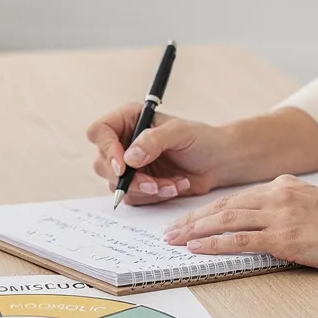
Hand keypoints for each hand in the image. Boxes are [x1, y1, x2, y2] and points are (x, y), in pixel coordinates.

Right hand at [83, 104, 232, 204]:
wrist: (217, 162)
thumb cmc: (201, 139)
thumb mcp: (180, 132)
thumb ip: (154, 140)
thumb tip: (130, 158)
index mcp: (129, 120)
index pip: (100, 132)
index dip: (106, 150)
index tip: (123, 167)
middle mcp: (124, 142)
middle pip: (102, 163)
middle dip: (129, 179)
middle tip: (153, 184)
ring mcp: (129, 166)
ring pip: (117, 184)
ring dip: (146, 189)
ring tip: (173, 184)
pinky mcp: (137, 184)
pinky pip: (133, 197)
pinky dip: (154, 196)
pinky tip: (174, 186)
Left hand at [160, 174, 317, 272]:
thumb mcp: (315, 205)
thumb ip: (288, 208)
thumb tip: (266, 222)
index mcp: (284, 186)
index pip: (236, 198)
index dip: (208, 210)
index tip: (190, 220)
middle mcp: (277, 195)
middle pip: (224, 206)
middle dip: (193, 219)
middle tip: (170, 230)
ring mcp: (280, 215)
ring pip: (225, 219)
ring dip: (195, 230)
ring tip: (174, 239)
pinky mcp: (285, 237)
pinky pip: (240, 240)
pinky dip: (214, 243)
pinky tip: (196, 248)